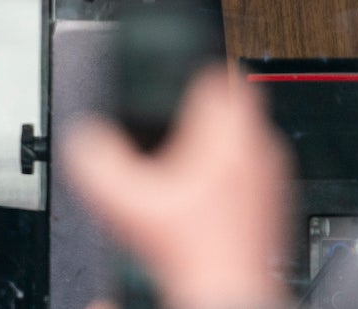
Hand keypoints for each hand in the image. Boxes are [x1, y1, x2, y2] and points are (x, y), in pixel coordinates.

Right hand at [61, 69, 291, 308]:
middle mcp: (260, 150)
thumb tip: (82, 141)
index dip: (194, 70)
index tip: (177, 81)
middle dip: (203, 111)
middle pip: (234, 103)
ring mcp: (273, 176)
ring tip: (188, 162)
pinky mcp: (275, 201)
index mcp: (230, 137)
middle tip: (177, 125)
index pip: (220, 74)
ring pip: (248, 136)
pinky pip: (256, 167)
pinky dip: (234, 171)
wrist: (225, 296)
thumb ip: (99, 166)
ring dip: (220, 141)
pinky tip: (207, 197)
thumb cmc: (192, 254)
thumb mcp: (129, 205)